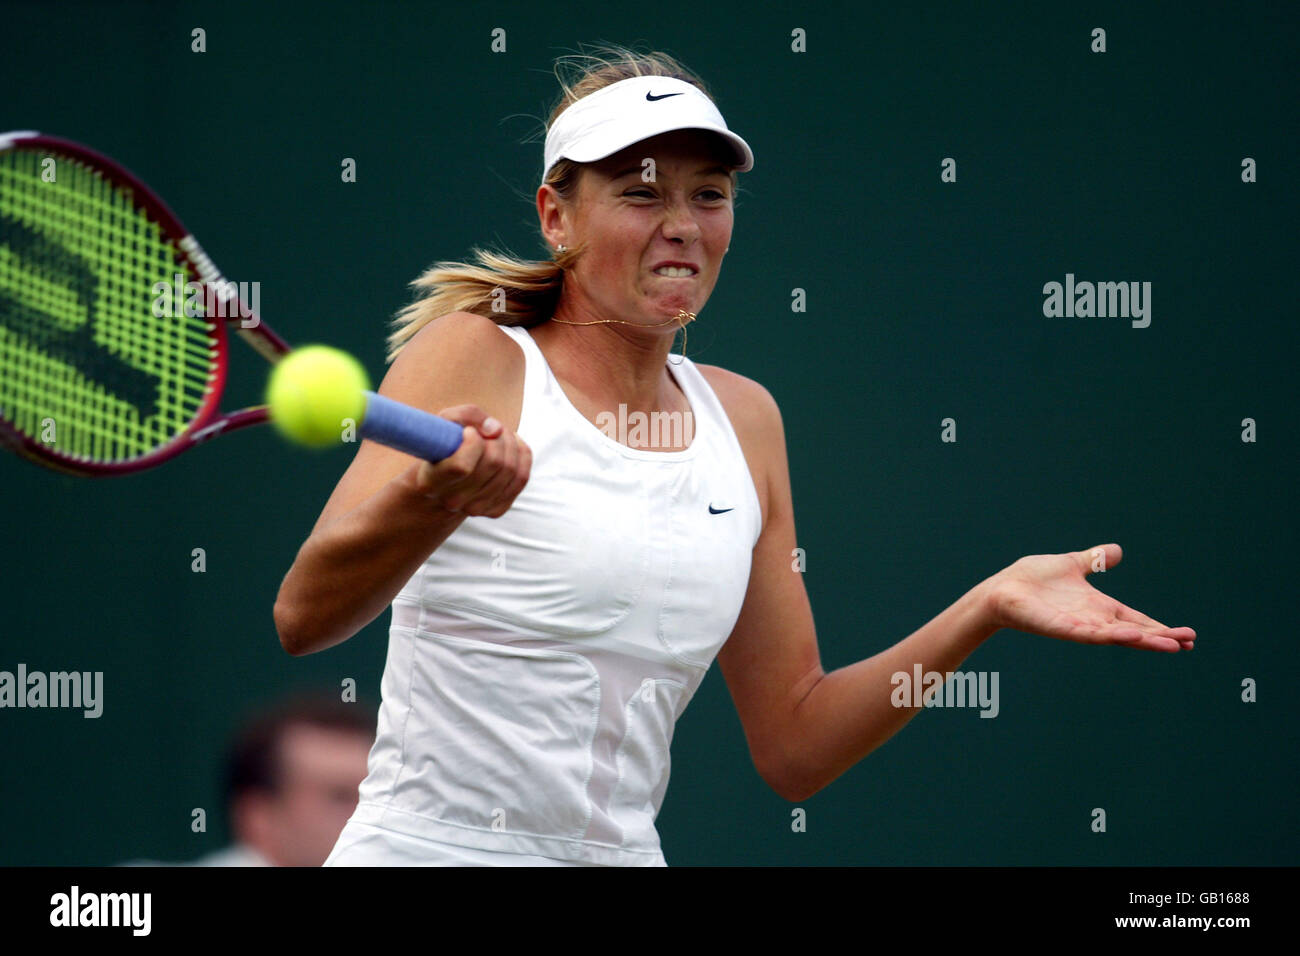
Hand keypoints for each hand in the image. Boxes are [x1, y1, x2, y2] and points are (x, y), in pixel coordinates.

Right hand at [409, 404, 531, 517]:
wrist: (442, 483)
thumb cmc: (440, 447)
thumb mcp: (442, 423)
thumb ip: (466, 415)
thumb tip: (495, 430)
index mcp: (431, 482)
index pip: (462, 466)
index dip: (472, 442)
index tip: (468, 431)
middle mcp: (452, 501)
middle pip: (494, 463)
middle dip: (496, 436)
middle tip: (487, 429)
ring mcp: (475, 509)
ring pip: (510, 469)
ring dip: (509, 442)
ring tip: (497, 435)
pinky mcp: (495, 510)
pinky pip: (521, 478)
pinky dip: (521, 455)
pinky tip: (509, 446)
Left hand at [987, 543, 1195, 652]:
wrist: (1002, 588)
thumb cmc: (1032, 579)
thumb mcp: (1072, 564)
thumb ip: (1095, 559)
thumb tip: (1117, 551)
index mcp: (1098, 607)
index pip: (1136, 619)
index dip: (1160, 627)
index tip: (1188, 635)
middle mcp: (1092, 620)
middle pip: (1134, 632)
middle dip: (1161, 638)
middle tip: (1189, 643)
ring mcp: (1078, 626)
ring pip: (1117, 636)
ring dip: (1144, 641)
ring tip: (1172, 645)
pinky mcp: (1061, 628)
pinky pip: (1089, 634)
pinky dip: (1110, 635)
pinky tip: (1131, 636)